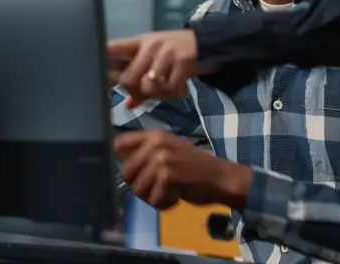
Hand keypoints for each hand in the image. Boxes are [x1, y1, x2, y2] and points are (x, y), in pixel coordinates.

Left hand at [108, 30, 204, 106]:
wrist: (207, 43)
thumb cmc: (175, 53)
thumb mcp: (155, 59)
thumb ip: (140, 81)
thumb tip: (128, 105)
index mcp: (139, 42)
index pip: (113, 47)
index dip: (100, 56)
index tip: (90, 66)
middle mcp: (150, 45)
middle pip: (128, 78)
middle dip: (135, 92)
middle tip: (146, 93)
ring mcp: (166, 53)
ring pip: (148, 86)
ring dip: (158, 95)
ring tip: (166, 90)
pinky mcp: (183, 61)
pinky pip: (170, 88)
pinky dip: (174, 94)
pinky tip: (179, 88)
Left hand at [114, 129, 250, 210]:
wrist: (221, 177)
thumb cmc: (194, 166)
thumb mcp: (169, 150)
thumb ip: (146, 152)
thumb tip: (119, 158)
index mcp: (154, 135)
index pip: (119, 144)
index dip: (123, 161)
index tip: (138, 171)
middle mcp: (156, 143)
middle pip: (125, 172)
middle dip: (139, 186)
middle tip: (157, 187)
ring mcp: (162, 158)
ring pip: (137, 189)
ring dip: (152, 197)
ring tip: (168, 192)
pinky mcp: (168, 175)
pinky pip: (153, 199)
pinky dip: (164, 204)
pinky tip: (176, 197)